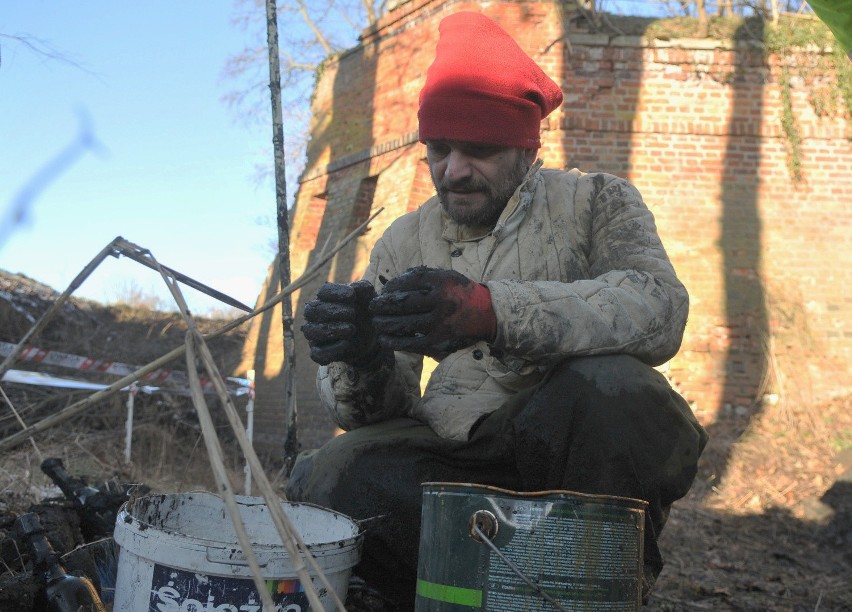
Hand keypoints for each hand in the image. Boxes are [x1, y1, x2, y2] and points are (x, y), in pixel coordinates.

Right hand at [301, 280, 383, 365]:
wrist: (371, 336)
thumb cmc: (365, 311)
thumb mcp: (369, 298)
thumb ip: (364, 289)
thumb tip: (355, 287)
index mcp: (326, 298)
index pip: (323, 291)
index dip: (335, 292)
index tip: (352, 295)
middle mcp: (315, 316)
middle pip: (312, 310)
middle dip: (332, 311)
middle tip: (352, 313)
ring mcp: (315, 334)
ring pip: (311, 331)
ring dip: (331, 329)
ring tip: (351, 328)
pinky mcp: (320, 352)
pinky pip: (317, 353)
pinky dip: (332, 349)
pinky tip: (346, 344)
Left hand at [370, 266, 496, 357]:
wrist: (486, 312)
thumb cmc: (459, 291)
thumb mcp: (445, 276)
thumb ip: (422, 276)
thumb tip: (392, 282)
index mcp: (440, 281)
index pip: (407, 282)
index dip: (390, 288)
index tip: (382, 292)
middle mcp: (440, 300)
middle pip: (402, 303)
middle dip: (382, 306)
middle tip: (372, 307)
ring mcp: (440, 321)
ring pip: (405, 323)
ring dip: (385, 324)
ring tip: (376, 323)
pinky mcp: (441, 338)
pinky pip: (413, 342)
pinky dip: (396, 342)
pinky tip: (384, 340)